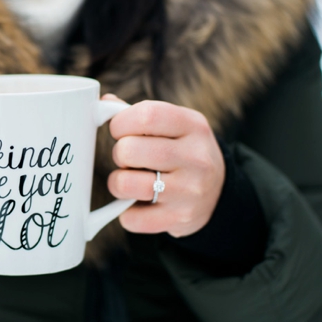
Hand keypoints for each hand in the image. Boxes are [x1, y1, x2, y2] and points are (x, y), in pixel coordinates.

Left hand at [103, 95, 224, 236]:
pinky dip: (126, 213)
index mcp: (193, 126)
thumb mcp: (175, 127)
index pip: (146, 116)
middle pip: (129, 150)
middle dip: (119, 154)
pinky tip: (140, 204)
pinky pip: (131, 217)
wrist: (218, 194)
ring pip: (125, 183)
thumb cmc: (183, 153)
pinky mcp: (179, 218)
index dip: (120, 123)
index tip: (119, 130)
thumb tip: (103, 104)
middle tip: (127, 159)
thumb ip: (140, 115)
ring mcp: (189, 191)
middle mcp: (196, 157)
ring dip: (117, 182)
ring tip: (129, 180)